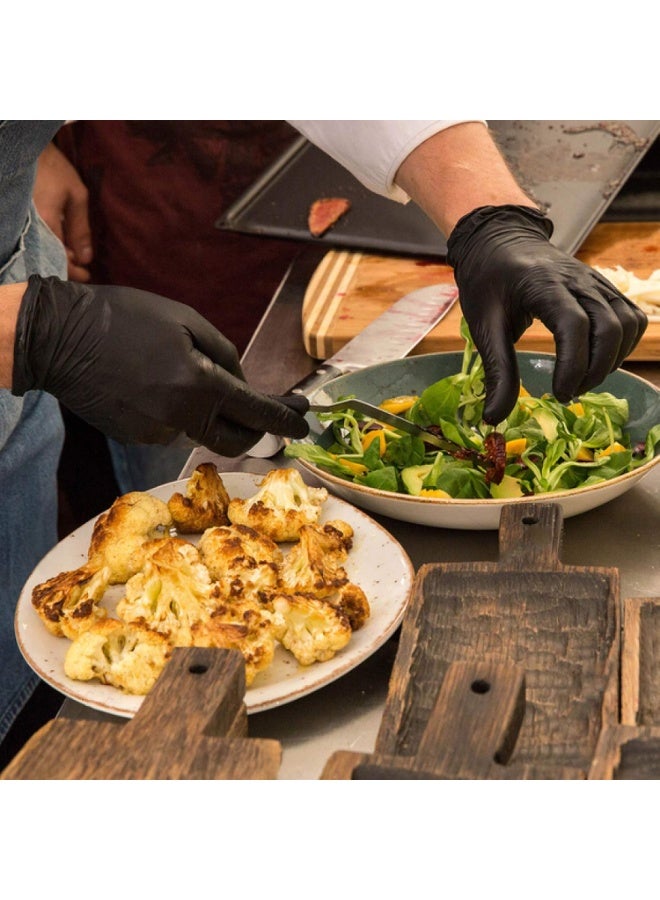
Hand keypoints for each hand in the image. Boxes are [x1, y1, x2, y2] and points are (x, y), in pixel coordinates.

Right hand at [12, 276, 308, 454]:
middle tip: (263, 410)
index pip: (256, 413)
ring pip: (200, 427)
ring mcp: (157, 432)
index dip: (284, 420)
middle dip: (254, 428)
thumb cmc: (124, 318)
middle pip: (234, 438)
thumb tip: (240, 383)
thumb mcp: (185, 320)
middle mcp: (182, 418)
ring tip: (175, 368)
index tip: (304, 425)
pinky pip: (171, 425)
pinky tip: (153, 381)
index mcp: (199, 386)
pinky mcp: (137, 436)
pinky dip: (176, 408)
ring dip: (205, 408)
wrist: (60, 338)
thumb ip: (223, 354)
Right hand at [33, 143, 92, 281]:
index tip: (87, 275)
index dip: (74, 272)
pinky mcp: (19, 221)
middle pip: (47, 260)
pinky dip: (47, 245)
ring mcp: (22, 225)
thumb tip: (86, 258)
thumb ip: (80, 229)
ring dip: (56, 256)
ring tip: (72, 253)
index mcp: (46, 224)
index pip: (60, 260)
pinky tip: (58, 242)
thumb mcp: (76, 196)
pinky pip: (33, 240)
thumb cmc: (54, 170)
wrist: (26, 149)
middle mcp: (29, 229)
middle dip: (66, 266)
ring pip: (40, 251)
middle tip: (81, 266)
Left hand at [446, 205, 647, 423]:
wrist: (499, 241)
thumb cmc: (488, 282)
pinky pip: (630, 316)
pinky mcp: (604, 287)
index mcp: (543, 285)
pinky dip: (623, 344)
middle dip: (595, 370)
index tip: (558, 393)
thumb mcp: (483, 325)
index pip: (574, 325)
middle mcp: (578, 280)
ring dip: (611, 360)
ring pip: (626, 322)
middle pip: (609, 327)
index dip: (573, 364)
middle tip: (568, 394)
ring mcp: (595, 281)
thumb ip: (496, 371)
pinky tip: (598, 361)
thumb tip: (494, 418)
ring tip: (581, 380)